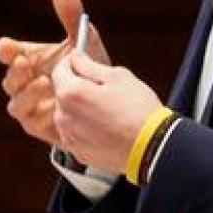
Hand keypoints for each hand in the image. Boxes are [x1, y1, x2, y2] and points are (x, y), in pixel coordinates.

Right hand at [0, 0, 110, 145]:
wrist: (106, 105)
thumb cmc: (88, 68)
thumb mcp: (82, 40)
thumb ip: (71, 13)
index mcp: (31, 60)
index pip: (11, 53)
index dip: (6, 49)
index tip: (6, 45)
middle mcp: (26, 83)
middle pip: (10, 79)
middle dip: (14, 71)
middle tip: (24, 61)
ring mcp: (31, 106)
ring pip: (16, 103)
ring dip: (25, 94)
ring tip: (44, 82)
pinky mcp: (40, 126)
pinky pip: (30, 122)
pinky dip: (37, 115)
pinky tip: (51, 107)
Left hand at [51, 50, 162, 172]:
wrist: (153, 148)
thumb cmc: (138, 111)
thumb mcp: (118, 76)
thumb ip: (90, 66)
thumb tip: (76, 59)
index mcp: (70, 93)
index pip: (59, 70)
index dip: (71, 63)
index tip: (81, 63)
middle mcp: (63, 117)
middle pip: (63, 93)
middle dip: (77, 87)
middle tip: (102, 89)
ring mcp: (69, 137)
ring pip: (68, 115)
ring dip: (80, 109)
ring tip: (107, 111)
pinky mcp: (79, 153)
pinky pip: (76, 134)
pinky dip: (86, 128)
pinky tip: (106, 128)